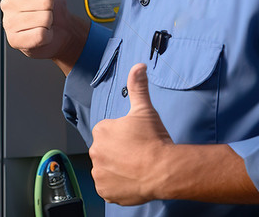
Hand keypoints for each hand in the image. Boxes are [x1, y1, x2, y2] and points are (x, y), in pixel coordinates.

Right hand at [0, 0, 87, 72]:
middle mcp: (8, 4)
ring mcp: (9, 23)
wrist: (57, 29)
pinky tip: (40, 33)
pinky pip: (40, 34)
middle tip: (46, 9)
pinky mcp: (15, 41)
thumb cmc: (49, 2)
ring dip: (49, 22)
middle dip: (51, 7)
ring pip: (43, 18)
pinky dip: (46, 36)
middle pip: (45, 1)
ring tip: (43, 20)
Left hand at [89, 63, 173, 204]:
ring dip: (117, 168)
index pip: (108, 133)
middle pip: (106, 150)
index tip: (135, 140)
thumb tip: (138, 66)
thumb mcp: (145, 109)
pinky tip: (131, 180)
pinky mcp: (104, 191)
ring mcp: (99, 173)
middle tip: (137, 154)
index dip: (124, 136)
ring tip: (136, 167)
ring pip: (106, 168)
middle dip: (119, 152)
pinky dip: (117, 185)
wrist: (163, 170)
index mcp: (101, 131)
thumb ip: (138, 86)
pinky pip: (108, 187)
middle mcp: (94, 152)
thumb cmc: (154, 140)